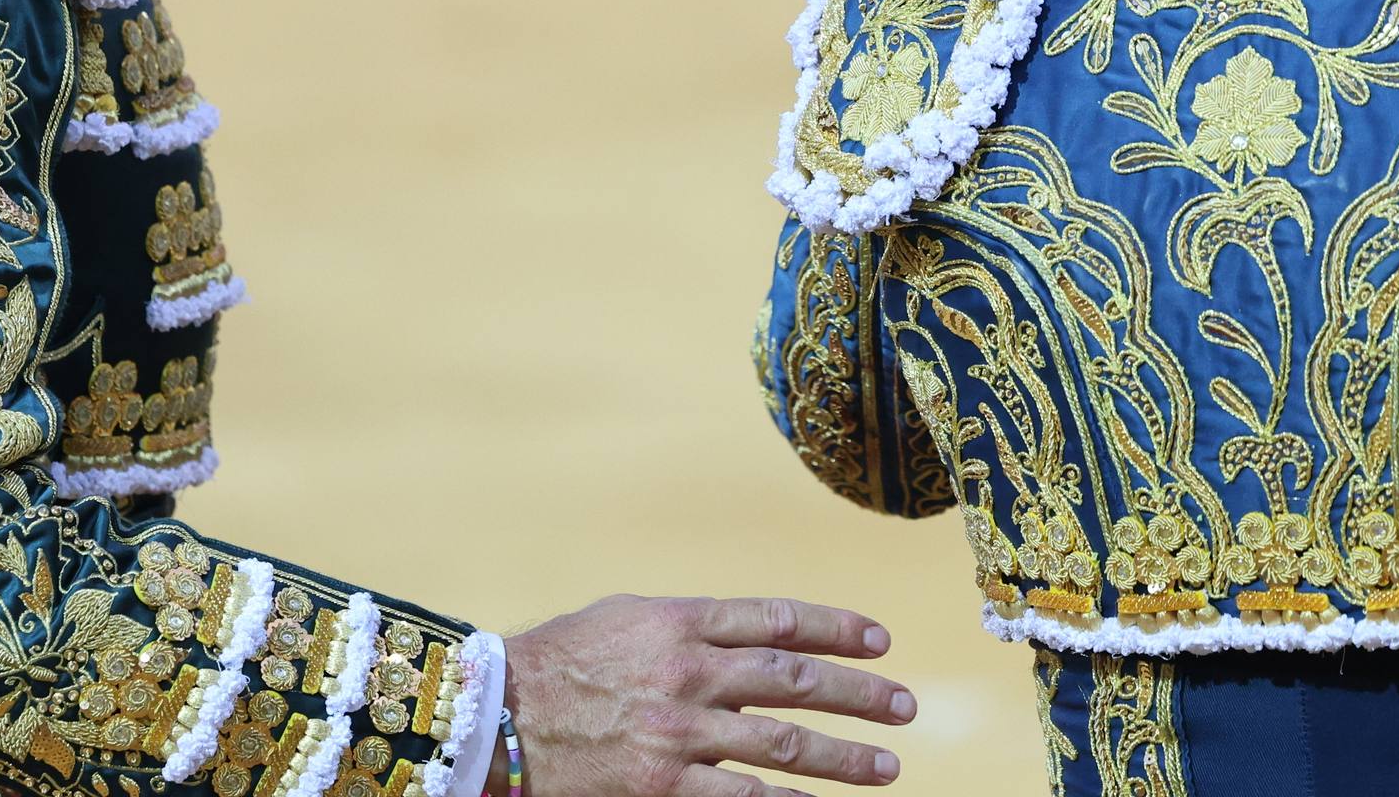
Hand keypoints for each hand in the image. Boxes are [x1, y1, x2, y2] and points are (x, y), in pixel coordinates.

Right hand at [498, 594, 913, 796]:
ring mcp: (677, 734)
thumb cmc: (557, 662)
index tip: (880, 640)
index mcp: (679, 621)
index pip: (778, 619)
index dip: (837, 629)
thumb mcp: (624, 619)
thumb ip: (689, 625)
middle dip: (859, 694)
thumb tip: (753, 633)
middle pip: (794, 680)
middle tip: (905, 706)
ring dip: (844, 757)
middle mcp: (687, 673)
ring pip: (782, 744)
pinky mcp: (660, 786)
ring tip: (887, 765)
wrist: (493, 718)